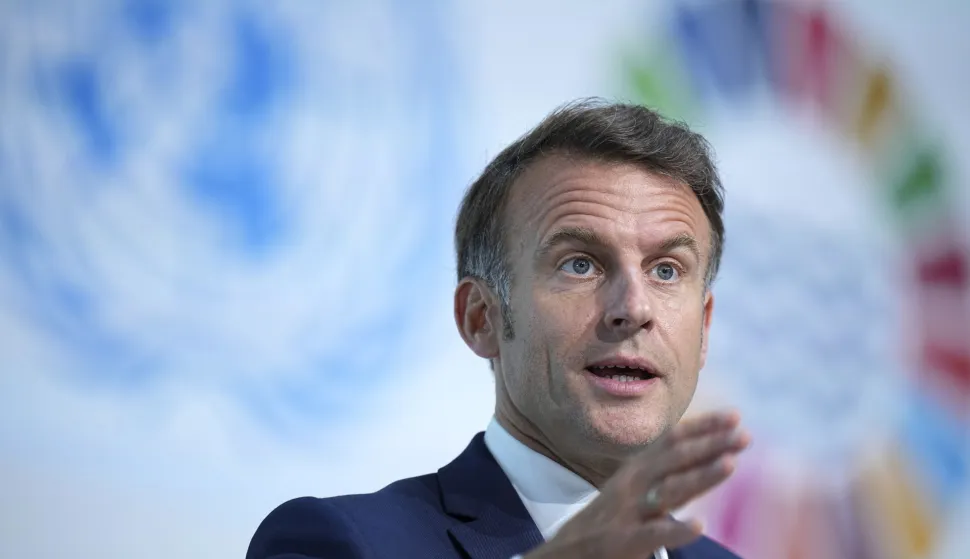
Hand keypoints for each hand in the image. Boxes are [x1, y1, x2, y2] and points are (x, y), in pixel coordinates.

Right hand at [523, 411, 749, 558]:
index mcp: (639, 467)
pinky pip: (654, 533)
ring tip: (730, 464)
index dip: (703, 427)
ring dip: (700, 476)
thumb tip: (709, 449)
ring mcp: (630, 511)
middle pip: (677, 459)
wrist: (569, 551)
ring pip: (670, 490)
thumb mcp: (635, 484)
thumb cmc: (611, 516)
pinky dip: (676, 528)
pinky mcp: (625, 540)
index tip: (734, 417)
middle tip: (744, 435)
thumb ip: (668, 469)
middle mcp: (635, 483)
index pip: (674, 440)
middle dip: (711, 445)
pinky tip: (698, 525)